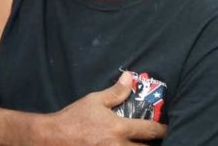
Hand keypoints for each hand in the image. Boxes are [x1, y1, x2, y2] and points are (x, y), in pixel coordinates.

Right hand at [37, 72, 166, 145]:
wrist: (53, 138)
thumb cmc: (74, 118)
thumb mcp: (94, 100)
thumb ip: (116, 92)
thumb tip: (130, 78)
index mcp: (119, 129)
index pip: (150, 131)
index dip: (162, 129)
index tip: (165, 128)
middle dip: (151, 144)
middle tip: (152, 139)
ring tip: (139, 143)